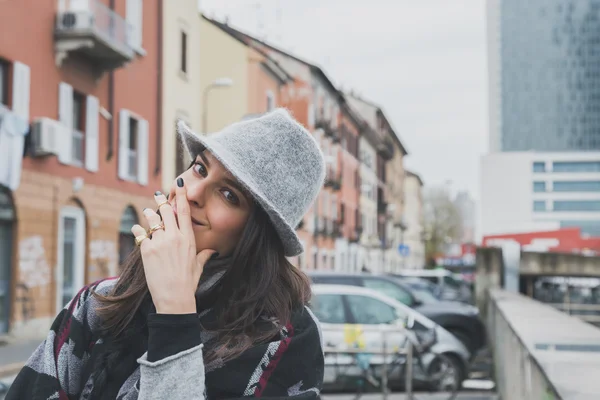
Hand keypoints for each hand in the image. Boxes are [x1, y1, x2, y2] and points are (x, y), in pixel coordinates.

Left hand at [132, 178, 216, 313]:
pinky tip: (136, 230)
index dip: (181, 196)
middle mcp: (175, 237)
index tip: (178, 185)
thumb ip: (204, 255)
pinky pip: (140, 234)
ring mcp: (160, 242)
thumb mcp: (198, 267)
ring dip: (149, 214)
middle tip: (158, 196)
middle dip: (162, 201)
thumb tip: (213, 251)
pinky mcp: (147, 250)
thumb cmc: (188, 284)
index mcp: (188, 239)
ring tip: (147, 212)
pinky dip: (137, 231)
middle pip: (167, 211)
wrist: (174, 298)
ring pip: (152, 220)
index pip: (185, 211)